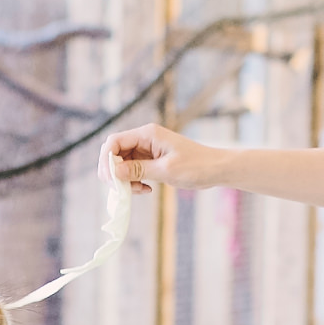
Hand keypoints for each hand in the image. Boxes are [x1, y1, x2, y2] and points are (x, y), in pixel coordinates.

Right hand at [104, 124, 226, 194]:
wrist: (216, 169)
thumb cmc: (197, 166)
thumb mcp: (166, 170)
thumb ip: (139, 170)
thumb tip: (115, 173)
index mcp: (148, 134)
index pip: (114, 142)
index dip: (107, 160)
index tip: (111, 180)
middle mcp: (145, 139)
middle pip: (115, 153)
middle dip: (114, 172)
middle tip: (121, 189)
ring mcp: (147, 150)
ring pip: (122, 164)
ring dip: (125, 179)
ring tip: (139, 190)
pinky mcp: (151, 160)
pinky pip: (133, 170)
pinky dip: (134, 181)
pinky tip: (145, 189)